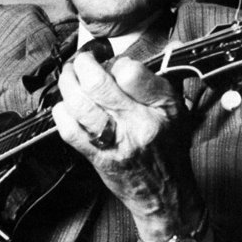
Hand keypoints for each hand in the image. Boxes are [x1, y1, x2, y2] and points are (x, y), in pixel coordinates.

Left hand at [52, 53, 204, 241]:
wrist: (165, 195)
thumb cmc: (171, 148)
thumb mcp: (180, 109)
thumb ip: (171, 75)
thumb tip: (172, 45)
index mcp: (162, 107)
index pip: (131, 72)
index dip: (117, 61)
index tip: (114, 61)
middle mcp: (138, 124)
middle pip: (98, 84)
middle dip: (82, 65)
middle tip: (82, 61)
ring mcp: (116, 142)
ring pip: (80, 104)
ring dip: (67, 84)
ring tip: (69, 77)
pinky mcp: (98, 157)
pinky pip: (70, 131)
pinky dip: (62, 113)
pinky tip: (65, 105)